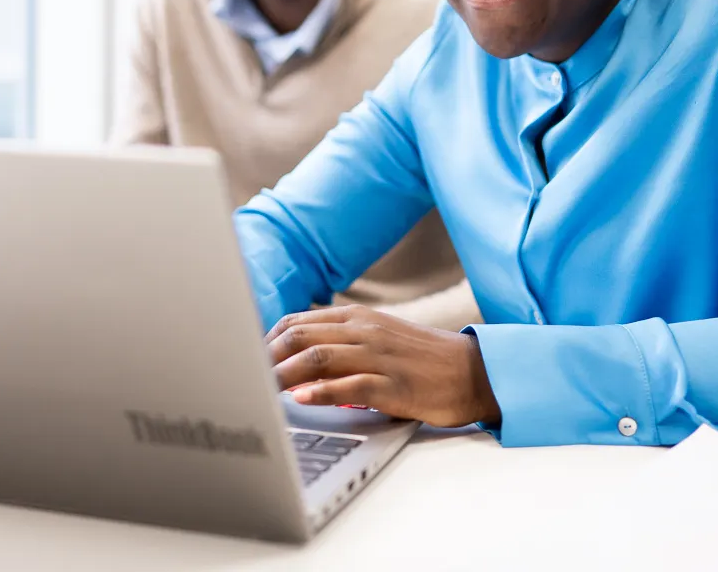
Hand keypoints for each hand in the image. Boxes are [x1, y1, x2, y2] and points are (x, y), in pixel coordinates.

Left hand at [265, 305, 500, 427]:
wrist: (474, 371)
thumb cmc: (423, 360)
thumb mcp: (379, 338)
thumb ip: (342, 341)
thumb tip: (297, 355)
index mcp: (357, 318)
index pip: (297, 321)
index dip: (266, 341)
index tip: (246, 360)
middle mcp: (364, 330)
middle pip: (300, 335)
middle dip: (266, 357)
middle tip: (243, 376)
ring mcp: (379, 356)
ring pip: (319, 356)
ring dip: (283, 373)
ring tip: (259, 388)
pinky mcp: (394, 384)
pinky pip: (350, 385)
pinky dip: (321, 392)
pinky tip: (299, 399)